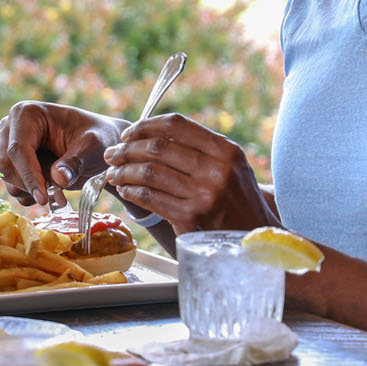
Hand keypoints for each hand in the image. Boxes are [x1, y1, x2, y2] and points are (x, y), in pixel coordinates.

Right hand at [0, 102, 128, 206]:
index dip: (29, 176)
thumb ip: (76, 162)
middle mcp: (10, 127)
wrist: (99, 147)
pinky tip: (51, 191)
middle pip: (6, 165)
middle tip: (55, 194)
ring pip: (7, 177)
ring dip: (31, 190)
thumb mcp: (93, 148)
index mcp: (26, 113)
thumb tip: (59, 179)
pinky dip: (30, 194)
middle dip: (29, 184)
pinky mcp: (12, 162)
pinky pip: (12, 186)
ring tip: (58, 189)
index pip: (18, 149)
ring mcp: (8, 145)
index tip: (43, 198)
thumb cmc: (97, 139)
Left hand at [101, 113, 277, 232]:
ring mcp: (203, 194)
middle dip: (126, 149)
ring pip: (149, 172)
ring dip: (123, 171)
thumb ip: (199, 148)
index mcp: (226, 150)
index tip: (128, 134)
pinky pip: (149, 197)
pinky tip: (125, 190)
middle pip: (157, 148)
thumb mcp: (230, 167)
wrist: (255, 240)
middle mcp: (216, 169)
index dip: (145, 126)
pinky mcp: (190, 217)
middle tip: (111, 155)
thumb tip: (149, 135)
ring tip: (113, 173)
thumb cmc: (236, 200)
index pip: (177, 125)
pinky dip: (131, 191)